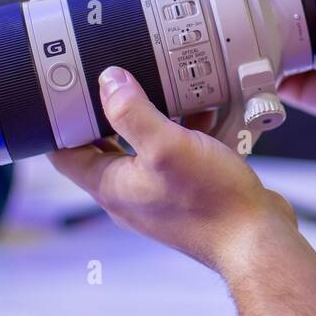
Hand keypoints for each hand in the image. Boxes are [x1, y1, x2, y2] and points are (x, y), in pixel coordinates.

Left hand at [49, 65, 299, 273]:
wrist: (257, 239)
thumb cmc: (212, 202)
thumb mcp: (167, 146)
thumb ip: (132, 112)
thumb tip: (107, 81)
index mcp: (111, 186)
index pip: (64, 153)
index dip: (59, 121)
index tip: (64, 90)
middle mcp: (130, 193)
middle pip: (105, 146)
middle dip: (109, 111)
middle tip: (115, 76)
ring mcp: (159, 194)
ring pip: (145, 146)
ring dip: (153, 117)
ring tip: (164, 84)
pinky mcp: (188, 192)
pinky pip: (178, 154)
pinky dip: (185, 130)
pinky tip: (205, 110)